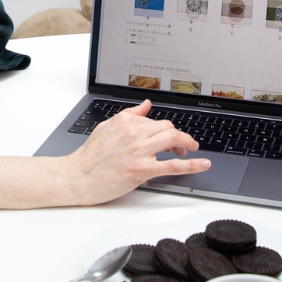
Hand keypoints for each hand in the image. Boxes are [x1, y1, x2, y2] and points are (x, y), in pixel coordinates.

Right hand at [65, 99, 209, 204]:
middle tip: (184, 145)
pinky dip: (192, 165)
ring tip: (193, 150)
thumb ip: (129, 115)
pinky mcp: (142, 170)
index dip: (165, 130)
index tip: (169, 138)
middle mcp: (134, 133)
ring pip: (173, 139)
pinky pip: (173, 165)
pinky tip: (203, 164)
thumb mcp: (107, 127)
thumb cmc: (89, 156)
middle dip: (180, 136)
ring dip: (188, 143)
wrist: (77, 177)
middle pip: (168, 128)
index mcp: (126, 121)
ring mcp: (139, 151)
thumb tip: (146, 105)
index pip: (155, 120)